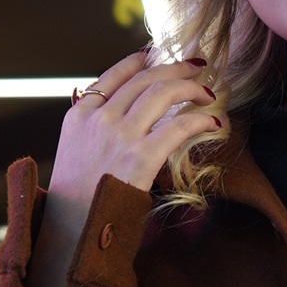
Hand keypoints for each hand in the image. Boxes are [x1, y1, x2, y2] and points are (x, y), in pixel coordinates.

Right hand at [25, 49, 223, 286]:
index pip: (114, 75)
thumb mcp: (74, 153)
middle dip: (174, 68)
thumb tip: (124, 115)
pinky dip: (201, 121)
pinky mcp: (140, 157)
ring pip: (162, 93)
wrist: (72, 232)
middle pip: (143, 79)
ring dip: (191, 87)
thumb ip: (94, 130)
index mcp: (78, 115)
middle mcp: (97, 118)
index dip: (141, 62)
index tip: (157, 54)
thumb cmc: (76, 201)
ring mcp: (118, 135)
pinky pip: (178, 126)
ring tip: (208, 91)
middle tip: (196, 65)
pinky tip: (214, 123)